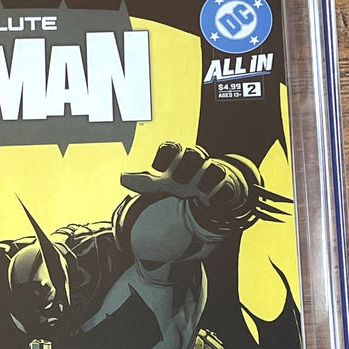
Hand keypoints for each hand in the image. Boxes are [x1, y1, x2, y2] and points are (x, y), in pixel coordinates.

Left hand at [120, 142, 241, 207]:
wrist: (215, 186)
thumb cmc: (185, 181)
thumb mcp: (163, 183)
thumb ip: (144, 182)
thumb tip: (121, 178)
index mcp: (179, 158)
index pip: (171, 148)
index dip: (164, 155)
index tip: (157, 167)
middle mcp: (197, 162)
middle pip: (193, 154)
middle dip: (185, 165)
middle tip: (176, 181)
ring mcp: (213, 174)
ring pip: (213, 169)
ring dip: (204, 179)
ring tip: (198, 191)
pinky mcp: (226, 188)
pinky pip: (226, 188)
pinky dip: (220, 194)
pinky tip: (212, 200)